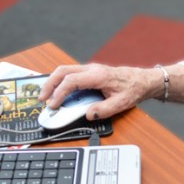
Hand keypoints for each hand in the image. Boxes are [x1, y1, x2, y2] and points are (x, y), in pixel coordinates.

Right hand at [40, 63, 158, 119]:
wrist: (142, 80)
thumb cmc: (133, 89)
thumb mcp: (122, 103)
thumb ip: (105, 110)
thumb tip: (89, 114)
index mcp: (98, 75)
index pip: (72, 81)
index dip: (59, 93)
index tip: (53, 105)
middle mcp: (92, 69)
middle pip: (63, 71)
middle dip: (49, 84)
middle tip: (42, 99)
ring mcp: (89, 69)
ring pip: (64, 70)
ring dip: (52, 82)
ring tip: (46, 97)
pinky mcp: (89, 73)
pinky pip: (70, 74)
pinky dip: (60, 82)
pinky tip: (57, 92)